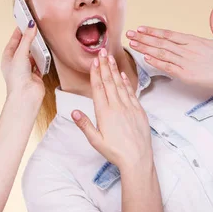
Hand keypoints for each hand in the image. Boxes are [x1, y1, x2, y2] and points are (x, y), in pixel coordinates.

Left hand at [1, 23, 44, 101]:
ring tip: (43, 39)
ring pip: (33, 54)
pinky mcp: (36, 74)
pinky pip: (40, 63)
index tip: (26, 22)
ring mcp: (26, 69)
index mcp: (8, 58)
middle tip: (36, 28)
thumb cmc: (17, 79)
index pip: (14, 40)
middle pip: (24, 47)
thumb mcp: (20, 54)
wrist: (26, 96)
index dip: (19, 31)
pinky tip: (46, 53)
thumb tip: (31, 25)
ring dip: (38, 49)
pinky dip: (43, 58)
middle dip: (30, 39)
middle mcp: (16, 63)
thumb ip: (27, 39)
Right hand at [72, 49, 152, 169]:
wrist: (138, 159)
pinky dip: (126, 82)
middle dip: (105, 66)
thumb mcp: (95, 141)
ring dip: (114, 70)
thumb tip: (74, 111)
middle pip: (109, 82)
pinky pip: (131, 92)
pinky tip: (123, 75)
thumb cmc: (115, 152)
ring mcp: (129, 107)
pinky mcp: (138, 111)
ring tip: (111, 58)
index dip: (96, 74)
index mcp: (105, 113)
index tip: (94, 62)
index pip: (99, 88)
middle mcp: (117, 107)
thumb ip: (85, 124)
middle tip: (102, 52)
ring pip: (120, 84)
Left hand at [126, 7, 212, 95]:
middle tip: (128, 34)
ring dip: (146, 48)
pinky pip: (168, 68)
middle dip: (143, 38)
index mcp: (194, 40)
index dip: (153, 31)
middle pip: (161, 42)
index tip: (140, 28)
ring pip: (162, 53)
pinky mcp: (187, 75)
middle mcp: (188, 50)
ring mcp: (186, 62)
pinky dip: (157, 62)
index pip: (169, 34)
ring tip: (133, 44)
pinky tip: (146, 58)